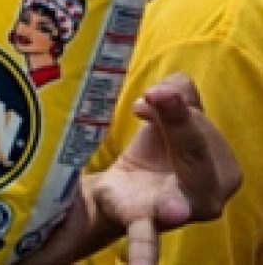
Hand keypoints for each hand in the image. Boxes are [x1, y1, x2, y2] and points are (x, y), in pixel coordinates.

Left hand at [25, 73, 241, 263]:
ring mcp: (178, 213)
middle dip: (178, 127)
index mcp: (221, 167)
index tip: (154, 93)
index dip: (181, 110)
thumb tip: (161, 95)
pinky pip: (146, 240)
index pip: (204, 134)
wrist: (118, 184)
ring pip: (181, 200)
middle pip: (198, 159)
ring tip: (169, 209)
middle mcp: (209, 195)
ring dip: (176, 203)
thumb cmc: (156, 147)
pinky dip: (144, 254)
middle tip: (150, 102)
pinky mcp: (143, 223)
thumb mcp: (168, 109)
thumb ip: (177, 92)